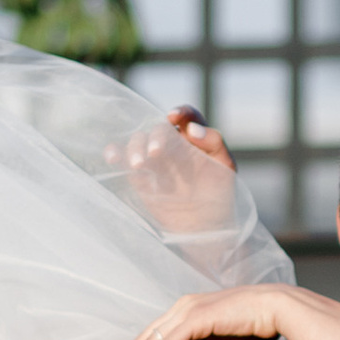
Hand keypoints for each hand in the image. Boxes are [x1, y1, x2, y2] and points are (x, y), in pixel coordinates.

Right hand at [107, 108, 240, 237]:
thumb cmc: (219, 195)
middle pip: (158, 128)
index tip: (173, 118)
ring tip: (139, 164)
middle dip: (155, 136)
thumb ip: (214, 143)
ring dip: (134, 147)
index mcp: (195, 138)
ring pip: (138, 141)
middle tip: (155, 152)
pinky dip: (115, 153)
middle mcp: (173, 143)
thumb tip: (192, 129)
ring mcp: (154, 158)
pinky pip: (123, 158)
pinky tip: (113, 158)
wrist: (205, 227)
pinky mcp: (139, 174)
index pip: (187, 116)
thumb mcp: (226, 167)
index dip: (180, 112)